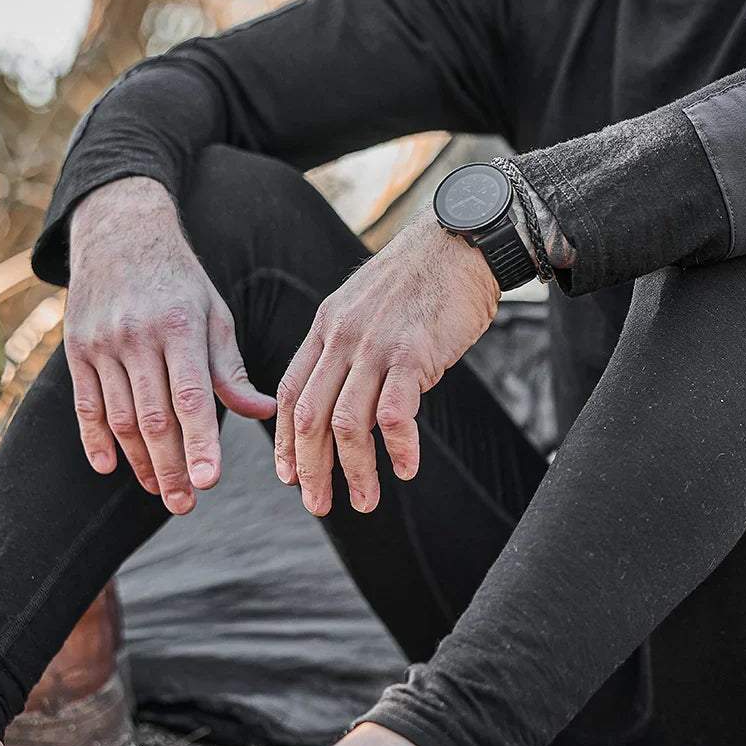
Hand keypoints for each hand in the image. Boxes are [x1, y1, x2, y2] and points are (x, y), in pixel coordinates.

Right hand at [64, 177, 275, 513]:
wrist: (120, 233)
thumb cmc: (181, 281)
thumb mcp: (215, 315)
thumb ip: (232, 369)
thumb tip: (264, 412)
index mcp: (182, 327)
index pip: (192, 398)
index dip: (201, 443)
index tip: (210, 481)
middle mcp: (138, 336)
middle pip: (154, 417)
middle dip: (171, 467)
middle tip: (187, 504)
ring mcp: (102, 343)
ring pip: (120, 416)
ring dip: (139, 461)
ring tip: (162, 490)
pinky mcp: (76, 349)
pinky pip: (84, 404)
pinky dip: (94, 439)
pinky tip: (109, 467)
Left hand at [274, 209, 499, 514]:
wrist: (461, 240)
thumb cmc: (422, 278)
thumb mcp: (367, 305)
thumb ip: (350, 344)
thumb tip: (347, 392)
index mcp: (327, 327)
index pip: (290, 392)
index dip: (284, 440)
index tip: (288, 475)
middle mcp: (342, 337)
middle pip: (309, 416)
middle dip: (309, 468)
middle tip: (317, 505)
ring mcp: (376, 345)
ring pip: (347, 423)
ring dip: (353, 470)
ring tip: (365, 500)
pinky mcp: (413, 353)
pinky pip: (395, 414)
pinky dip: (398, 449)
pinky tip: (407, 469)